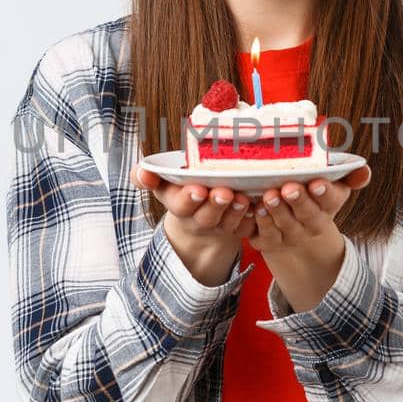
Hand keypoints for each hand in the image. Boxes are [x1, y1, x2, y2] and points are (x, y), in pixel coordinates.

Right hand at [132, 164, 257, 283]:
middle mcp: (200, 218)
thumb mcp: (161, 184)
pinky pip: (249, 228)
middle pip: (207, 216)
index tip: (197, 189)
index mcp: (178, 205)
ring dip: (236, 211)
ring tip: (242, 198)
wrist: (200, 220)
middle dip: (215, 204)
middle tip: (224, 192)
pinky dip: (255, 219)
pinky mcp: (240, 229)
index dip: (188, 198)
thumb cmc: (181, 191)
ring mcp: (221, 226)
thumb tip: (141, 171)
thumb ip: (147, 177)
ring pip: (229, 222)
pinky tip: (260, 207)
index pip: (180, 204)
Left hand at [249, 165, 372, 258]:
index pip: (331, 199)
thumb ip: (348, 174)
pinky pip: (260, 233)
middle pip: (306, 214)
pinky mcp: (266, 241)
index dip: (324, 192)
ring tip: (268, 196)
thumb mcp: (332, 183)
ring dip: (276, 211)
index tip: (316, 183)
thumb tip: (363, 170)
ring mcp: (288, 235)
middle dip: (298, 200)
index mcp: (327, 206)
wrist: (294, 228)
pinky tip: (251, 207)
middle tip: (289, 188)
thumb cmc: (311, 195)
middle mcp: (310, 224)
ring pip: (282, 225)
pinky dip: (254, 221)